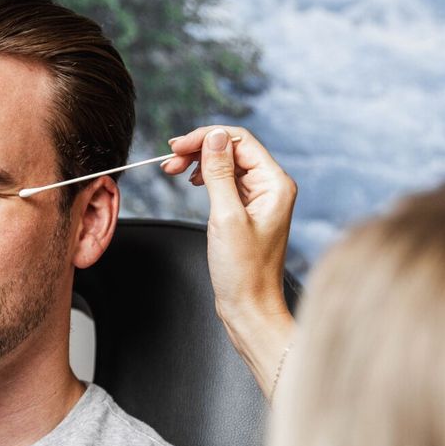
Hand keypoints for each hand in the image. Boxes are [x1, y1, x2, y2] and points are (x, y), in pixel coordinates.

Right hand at [162, 126, 297, 395]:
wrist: (250, 308)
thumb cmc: (243, 272)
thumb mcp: (225, 217)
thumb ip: (219, 173)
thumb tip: (215, 137)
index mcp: (275, 184)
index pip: (239, 140)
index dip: (205, 138)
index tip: (176, 148)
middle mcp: (272, 187)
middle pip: (232, 149)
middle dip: (199, 149)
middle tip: (169, 161)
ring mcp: (260, 199)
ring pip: (227, 164)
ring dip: (199, 162)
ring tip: (173, 170)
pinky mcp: (248, 212)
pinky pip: (227, 182)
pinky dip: (206, 178)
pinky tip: (192, 182)